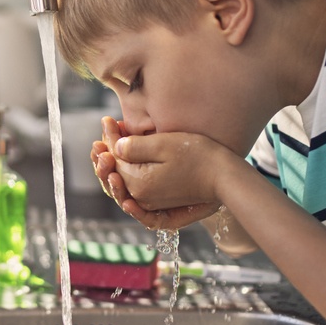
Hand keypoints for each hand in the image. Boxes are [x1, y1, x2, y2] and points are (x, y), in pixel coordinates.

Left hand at [93, 120, 227, 230]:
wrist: (225, 176)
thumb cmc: (198, 155)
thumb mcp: (163, 144)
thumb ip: (134, 147)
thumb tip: (113, 147)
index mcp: (138, 183)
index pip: (114, 159)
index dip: (108, 138)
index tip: (107, 120)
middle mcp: (141, 197)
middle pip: (114, 174)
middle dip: (105, 154)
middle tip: (101, 135)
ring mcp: (151, 203)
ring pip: (122, 185)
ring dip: (111, 169)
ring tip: (104, 152)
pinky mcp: (161, 203)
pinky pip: (135, 196)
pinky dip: (124, 186)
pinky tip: (119, 179)